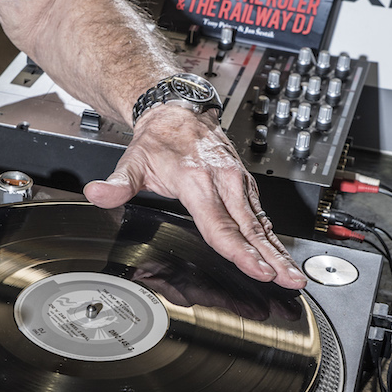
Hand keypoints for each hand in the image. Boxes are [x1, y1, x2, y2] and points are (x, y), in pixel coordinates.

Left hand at [84, 106, 307, 289]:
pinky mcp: (244, 185)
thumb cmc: (158, 139)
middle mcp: (223, 181)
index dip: (239, 251)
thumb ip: (118, 183)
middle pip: (250, 228)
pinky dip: (273, 237)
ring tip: (294, 277)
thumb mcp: (133, 160)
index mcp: (197, 180)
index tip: (256, 270)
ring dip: (279, 251)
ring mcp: (237, 183)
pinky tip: (281, 256)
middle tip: (290, 281)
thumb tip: (97, 193)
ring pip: (261, 223)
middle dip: (271, 258)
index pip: (220, 224)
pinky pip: (261, 214)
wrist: (178, 110)